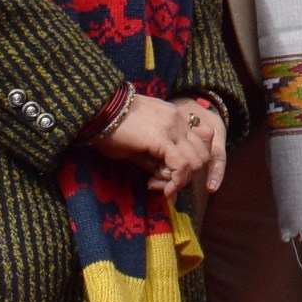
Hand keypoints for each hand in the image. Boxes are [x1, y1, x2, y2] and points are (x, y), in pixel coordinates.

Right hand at [97, 94, 223, 200]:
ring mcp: (173, 127)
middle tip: (165, 185)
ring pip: (197, 161)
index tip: (168, 175)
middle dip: (188, 176)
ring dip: (182, 181)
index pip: (202, 142)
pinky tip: (163, 190)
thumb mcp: (140, 145)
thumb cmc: (112, 128)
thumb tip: (165, 181)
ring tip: (160, 187)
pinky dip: (176, 182)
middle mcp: (179, 120)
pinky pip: (181, 165)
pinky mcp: (162, 138)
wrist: (99, 111)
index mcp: (176, 117)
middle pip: (203, 153)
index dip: (190, 163)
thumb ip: (156, 160)